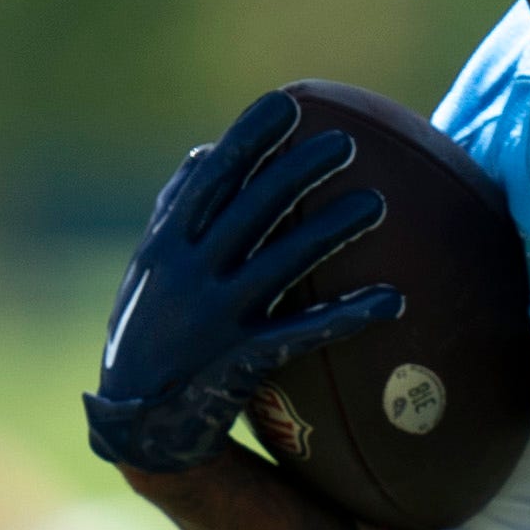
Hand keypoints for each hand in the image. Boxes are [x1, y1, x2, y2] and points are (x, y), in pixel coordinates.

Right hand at [83, 91, 403, 473]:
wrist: (137, 426)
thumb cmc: (148, 334)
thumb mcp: (150, 269)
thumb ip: (175, 211)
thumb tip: (205, 151)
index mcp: (167, 245)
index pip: (211, 180)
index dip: (248, 139)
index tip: (285, 103)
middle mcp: (188, 275)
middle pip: (251, 211)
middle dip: (298, 172)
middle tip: (345, 141)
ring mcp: (214, 318)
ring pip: (281, 263)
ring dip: (331, 232)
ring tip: (378, 203)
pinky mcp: (240, 362)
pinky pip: (303, 333)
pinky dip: (348, 315)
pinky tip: (392, 299)